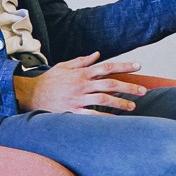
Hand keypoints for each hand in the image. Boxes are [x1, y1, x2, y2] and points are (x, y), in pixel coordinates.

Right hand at [12, 53, 146, 112]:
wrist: (31, 94)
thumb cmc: (49, 80)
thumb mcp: (64, 66)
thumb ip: (82, 60)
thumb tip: (97, 54)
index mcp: (82, 72)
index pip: (107, 66)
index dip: (124, 66)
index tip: (139, 65)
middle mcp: (82, 84)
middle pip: (110, 84)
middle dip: (129, 87)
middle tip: (143, 91)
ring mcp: (78, 98)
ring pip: (104, 99)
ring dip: (120, 103)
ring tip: (133, 107)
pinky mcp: (73, 111)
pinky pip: (92, 115)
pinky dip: (105, 118)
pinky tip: (116, 121)